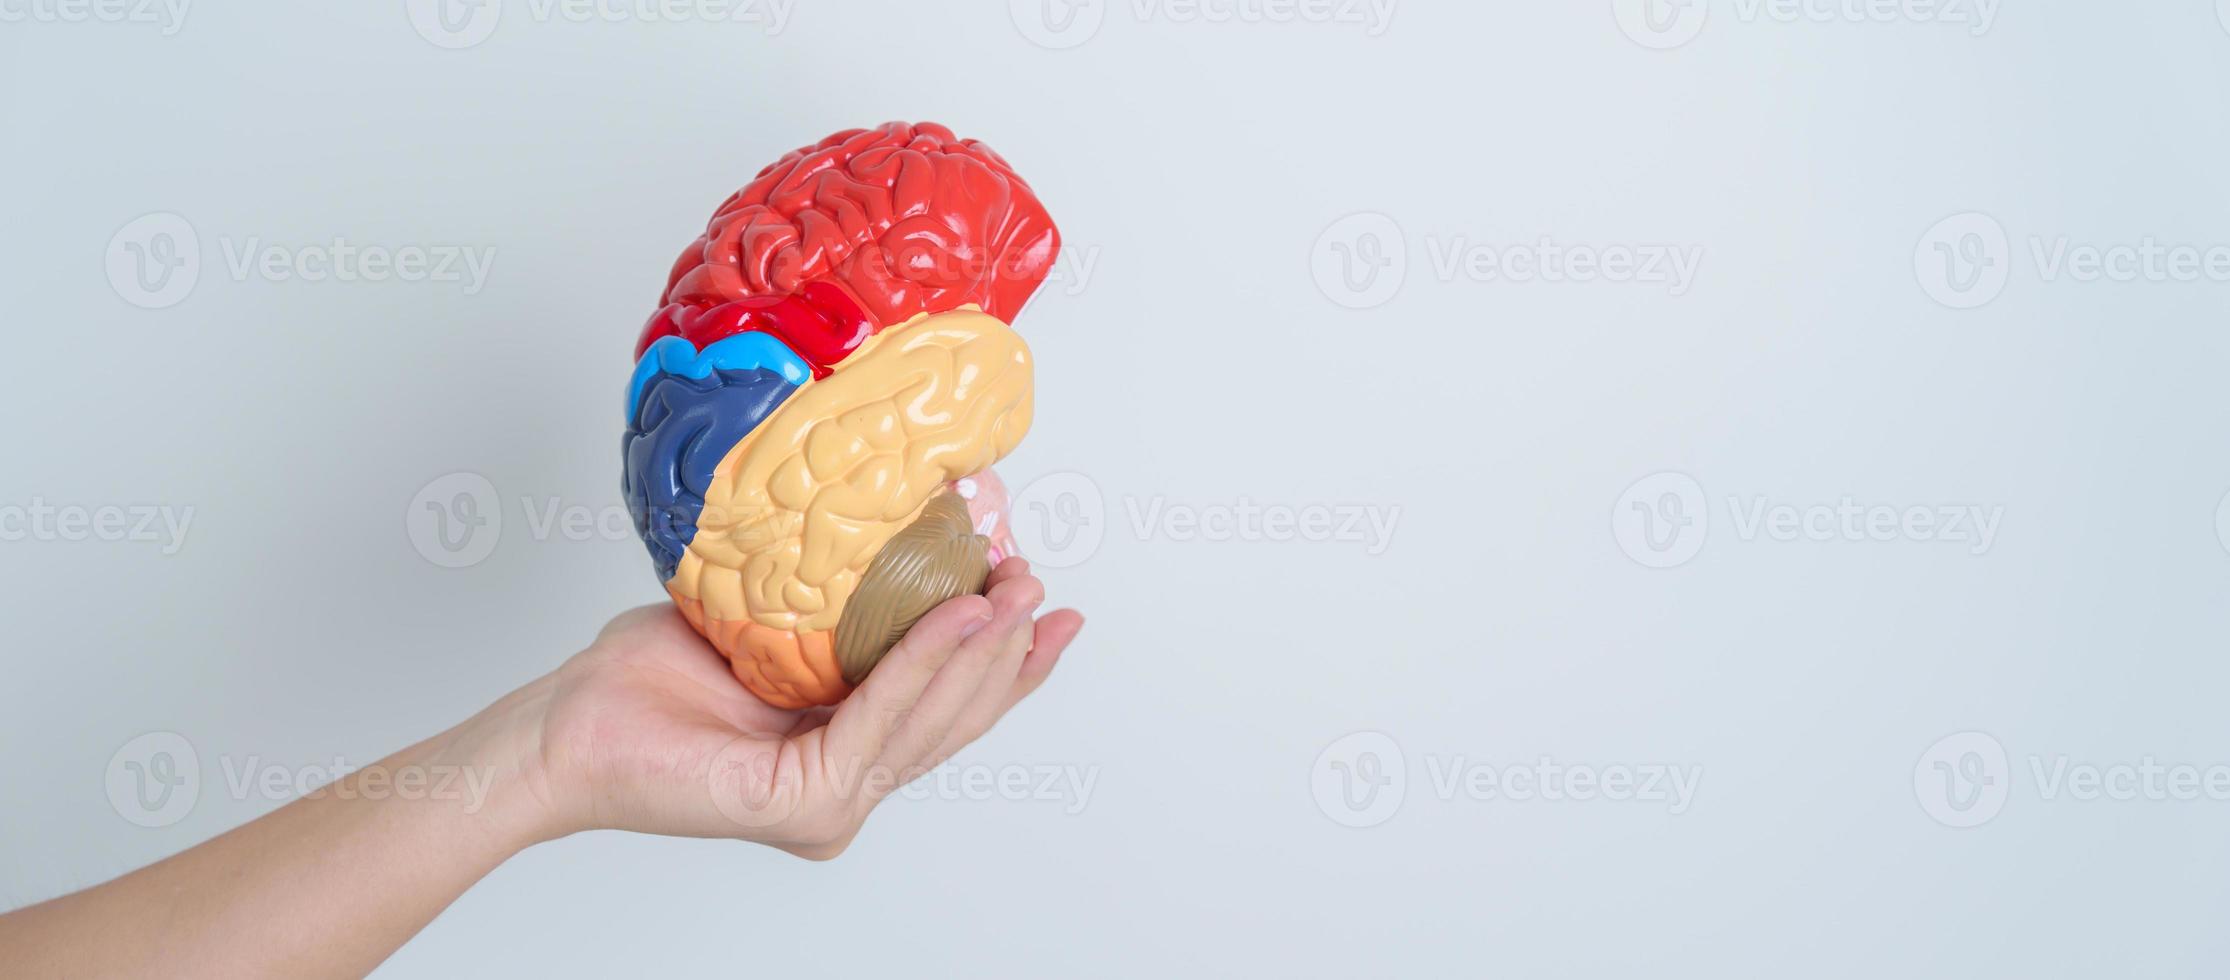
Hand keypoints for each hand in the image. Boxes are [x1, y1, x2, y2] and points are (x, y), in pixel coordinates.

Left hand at [506, 557, 1083, 857]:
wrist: (565, 723)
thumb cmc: (644, 678)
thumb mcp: (769, 625)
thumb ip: (840, 613)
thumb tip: (905, 535)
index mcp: (842, 755)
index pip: (944, 712)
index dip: (1008, 667)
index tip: (1053, 611)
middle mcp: (844, 790)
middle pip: (953, 720)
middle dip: (1009, 650)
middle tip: (1038, 584)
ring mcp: (827, 805)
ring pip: (928, 722)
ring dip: (980, 651)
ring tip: (1012, 588)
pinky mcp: (800, 801)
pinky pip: (880, 721)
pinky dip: (923, 663)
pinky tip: (954, 615)